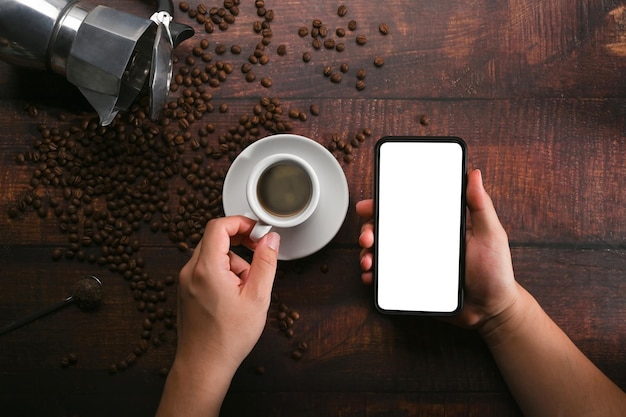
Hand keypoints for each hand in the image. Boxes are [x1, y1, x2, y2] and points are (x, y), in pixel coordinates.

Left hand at [156, 216, 279, 416]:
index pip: (219, 226)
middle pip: (215, 239)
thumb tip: (271, 239)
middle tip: (258, 256)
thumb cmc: (228, 338)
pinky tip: (233, 296)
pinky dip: (222, 273)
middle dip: (240, 244)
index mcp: (207, 268)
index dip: (240, 222)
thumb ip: (266, 263)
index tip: (257, 231)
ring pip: (212, 255)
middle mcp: (191, 271)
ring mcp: (186, 282)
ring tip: (245, 289)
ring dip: (233, 262)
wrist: (203, 366)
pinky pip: (206, 270)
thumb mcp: (257, 298)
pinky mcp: (186, 291)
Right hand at [356, 169, 519, 330]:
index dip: (383, 205)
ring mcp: (414, 264)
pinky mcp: (411, 284)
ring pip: (381, 254)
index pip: (404, 210)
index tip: (369, 205)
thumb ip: (481, 205)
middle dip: (368, 230)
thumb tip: (473, 174)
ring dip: (367, 254)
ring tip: (368, 262)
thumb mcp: (491, 234)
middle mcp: (421, 243)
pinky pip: (386, 279)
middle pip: (386, 230)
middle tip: (368, 237)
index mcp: (436, 226)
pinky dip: (374, 278)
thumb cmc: (495, 272)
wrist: (491, 310)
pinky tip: (371, 278)